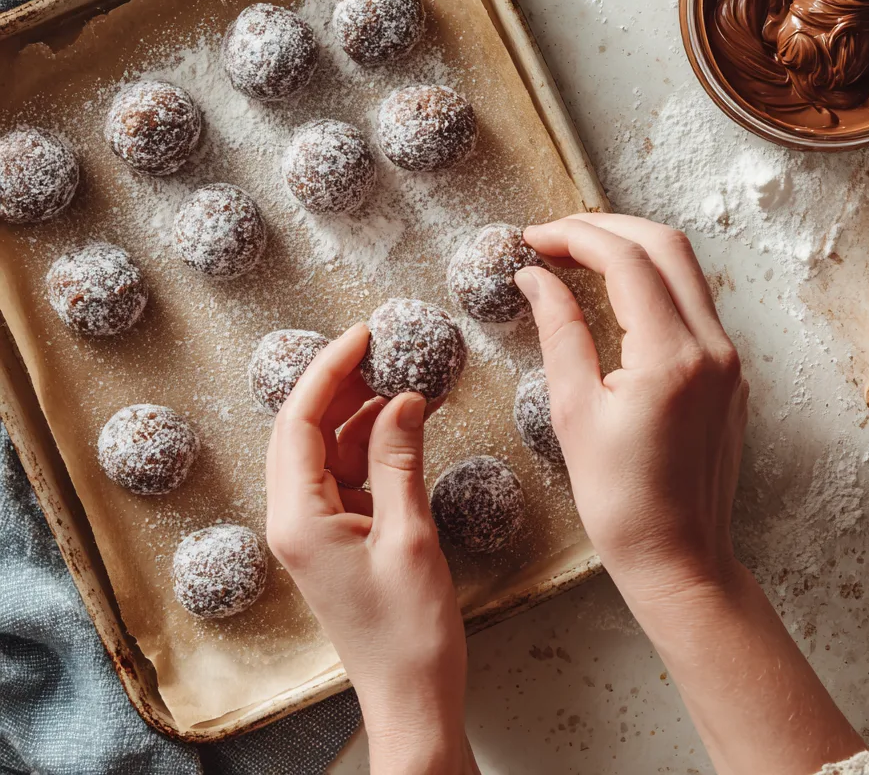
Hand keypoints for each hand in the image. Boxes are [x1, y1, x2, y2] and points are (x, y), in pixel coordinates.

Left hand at [265, 324, 477, 774]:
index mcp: (297, 519)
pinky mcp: (337, 536)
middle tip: (381, 349)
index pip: (298, 423)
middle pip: (305, 431)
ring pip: (328, 450)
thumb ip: (400, 460)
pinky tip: (404, 424)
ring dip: (361, 414)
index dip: (328, 371)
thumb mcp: (410, 535)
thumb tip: (403, 399)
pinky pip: (348, 474)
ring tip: (402, 379)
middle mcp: (294, 519)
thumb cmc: (409, 631)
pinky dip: (373, 446)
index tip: (361, 334)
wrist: (411, 696)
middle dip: (341, 385)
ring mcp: (314, 529)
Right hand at [516, 213, 746, 599]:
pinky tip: (613, 293)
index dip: (574, 236)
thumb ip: (559, 332)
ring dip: (631, 249)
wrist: (681, 559)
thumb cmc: (621, 502)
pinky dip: (651, 281)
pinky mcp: (729, 372)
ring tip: (576, 256)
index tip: (532, 239)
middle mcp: (712, 347)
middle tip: (553, 237)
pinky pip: (692, 302)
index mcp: (672, 357)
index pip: (625, 260)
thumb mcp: (574, 413)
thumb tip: (535, 277)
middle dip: (606, 227)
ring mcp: (728, 358)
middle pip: (665, 245)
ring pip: (684, 269)